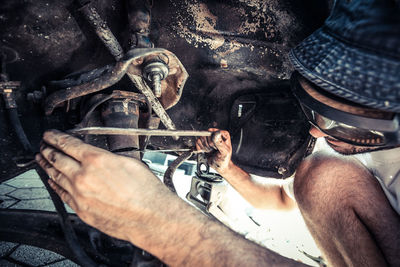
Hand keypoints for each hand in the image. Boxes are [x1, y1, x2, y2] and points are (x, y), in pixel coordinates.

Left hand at [35, 130, 167, 241]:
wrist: (150, 217)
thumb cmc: (145, 191)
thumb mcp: (128, 162)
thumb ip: (106, 157)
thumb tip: (96, 156)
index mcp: (96, 160)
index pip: (68, 144)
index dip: (55, 137)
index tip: (50, 135)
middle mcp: (83, 177)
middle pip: (57, 159)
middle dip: (47, 149)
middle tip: (43, 144)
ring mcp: (80, 195)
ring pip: (55, 176)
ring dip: (46, 166)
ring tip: (41, 159)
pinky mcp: (81, 210)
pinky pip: (62, 195)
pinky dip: (54, 185)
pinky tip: (51, 180)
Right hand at [195, 128, 231, 173]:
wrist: (218, 166)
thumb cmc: (224, 160)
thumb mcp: (225, 152)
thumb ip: (220, 143)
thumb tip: (216, 134)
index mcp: (224, 135)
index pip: (215, 132)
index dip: (214, 140)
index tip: (216, 146)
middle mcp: (215, 135)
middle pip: (207, 134)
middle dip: (209, 144)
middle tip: (213, 150)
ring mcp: (208, 138)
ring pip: (201, 137)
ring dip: (205, 147)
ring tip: (210, 151)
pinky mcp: (202, 142)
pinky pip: (197, 142)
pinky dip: (200, 148)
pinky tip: (206, 151)